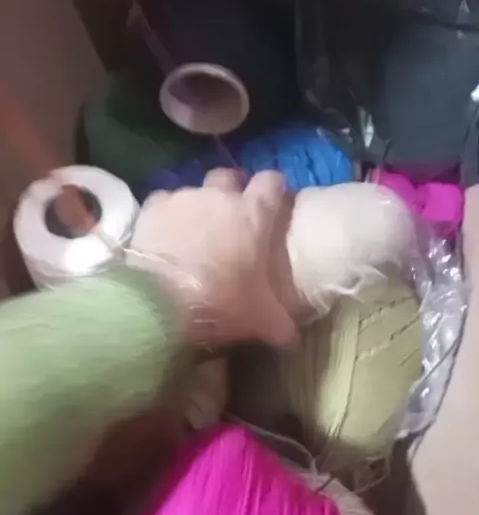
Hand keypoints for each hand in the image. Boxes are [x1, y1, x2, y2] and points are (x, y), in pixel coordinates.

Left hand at [127, 169, 296, 347]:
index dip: (274, 190)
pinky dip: (166, 215)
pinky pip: (163, 202)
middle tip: (231, 216)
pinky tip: (165, 236)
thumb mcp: (261, 320)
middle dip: (231, 189)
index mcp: (254, 213)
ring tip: (193, 233)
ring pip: (194, 190)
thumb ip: (281, 324)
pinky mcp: (152, 208)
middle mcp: (219, 196)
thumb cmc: (221, 304)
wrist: (161, 305)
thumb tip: (291, 338)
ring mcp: (183, 198)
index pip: (272, 182)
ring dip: (197, 206)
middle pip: (229, 176)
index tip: (273, 204)